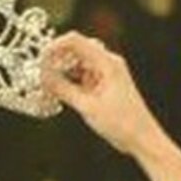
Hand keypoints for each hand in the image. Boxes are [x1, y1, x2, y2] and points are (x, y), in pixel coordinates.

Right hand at [42, 32, 164, 155]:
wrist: (142, 138)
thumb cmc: (122, 123)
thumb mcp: (88, 106)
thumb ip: (63, 89)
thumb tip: (42, 76)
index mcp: (107, 63)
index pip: (75, 41)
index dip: (54, 47)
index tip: (39, 60)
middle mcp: (107, 63)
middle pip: (75, 50)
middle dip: (55, 59)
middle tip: (39, 74)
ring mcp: (106, 73)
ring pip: (77, 63)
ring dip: (61, 71)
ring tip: (46, 85)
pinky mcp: (103, 84)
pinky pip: (82, 75)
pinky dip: (69, 81)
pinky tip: (58, 91)